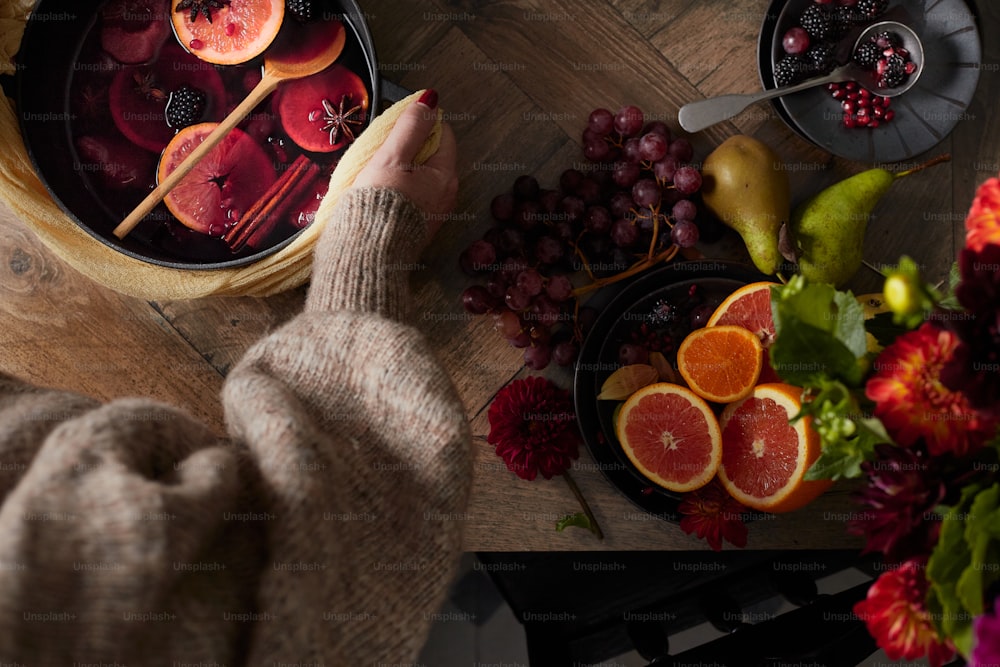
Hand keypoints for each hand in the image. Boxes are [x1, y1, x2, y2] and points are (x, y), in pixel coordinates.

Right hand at [352, 90, 457, 237]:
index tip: (397, 126)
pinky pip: (410, 199)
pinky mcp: (416, 229)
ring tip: (375, 175)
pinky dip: (396, 191)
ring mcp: (432, 215)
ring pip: (419, 178)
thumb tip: (429, 99)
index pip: (443, 135)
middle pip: (431, 157)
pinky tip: (378, 195)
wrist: (366, 255)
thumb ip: (410, 126)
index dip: (420, 124)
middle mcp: (445, 197)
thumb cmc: (379, 205)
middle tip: (382, 151)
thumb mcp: (392, 157)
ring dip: (399, 171)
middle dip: (408, 149)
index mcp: (445, 177)